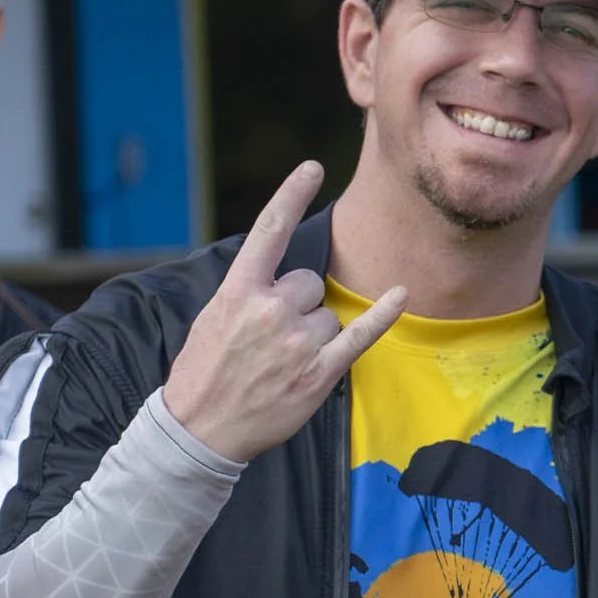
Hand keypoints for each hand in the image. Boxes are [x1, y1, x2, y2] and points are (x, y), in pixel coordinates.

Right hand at [162, 161, 406, 462]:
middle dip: (297, 306)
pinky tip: (400, 294)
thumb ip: (249, 293)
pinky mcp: (318, 373)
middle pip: (309, 284)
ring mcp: (296, 342)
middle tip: (269, 342)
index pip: (270, 231)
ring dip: (313, 336)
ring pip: (328, 316)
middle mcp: (270, 309)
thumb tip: (282, 277)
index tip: (313, 167)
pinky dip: (382, 316)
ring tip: (281, 365)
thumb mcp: (213, 319)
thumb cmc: (204, 373)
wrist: (198, 429)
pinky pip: (359, 335)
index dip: (291, 196)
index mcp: (238, 291)